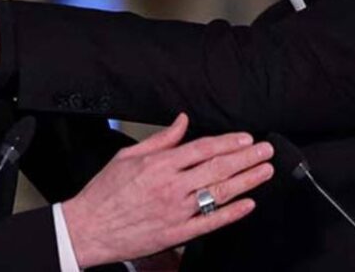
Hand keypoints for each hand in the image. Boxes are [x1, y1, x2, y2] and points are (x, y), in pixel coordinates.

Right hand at [62, 114, 273, 266]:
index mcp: (160, 164)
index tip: (246, 138)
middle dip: (246, 158)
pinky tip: (248, 204)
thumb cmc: (104, 192)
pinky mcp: (177, 234)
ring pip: (219, 193)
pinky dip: (231, 213)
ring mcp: (176, 211)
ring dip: (246, 181)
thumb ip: (161, 139)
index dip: (229, 142)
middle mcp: (171, 186)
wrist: (88, 228)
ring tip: (265, 172)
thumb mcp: (128, 156)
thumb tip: (181, 121)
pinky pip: (210, 222)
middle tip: (266, 151)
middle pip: (218, 168)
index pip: (203, 148)